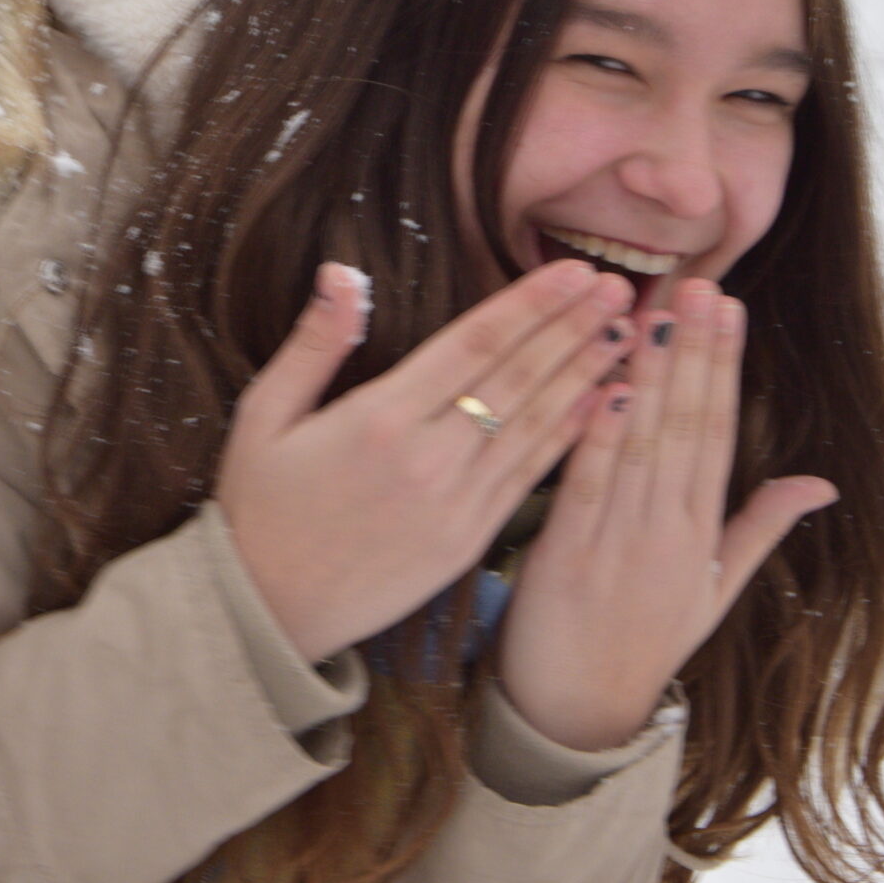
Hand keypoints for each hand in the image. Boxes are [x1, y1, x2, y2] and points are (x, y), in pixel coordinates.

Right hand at [217, 259, 636, 663]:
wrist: (268, 612)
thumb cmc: (258, 507)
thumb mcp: (263, 415)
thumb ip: (314, 343)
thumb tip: (342, 272)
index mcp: (379, 418)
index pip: (473, 344)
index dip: (529, 304)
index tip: (572, 270)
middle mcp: (428, 458)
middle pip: (516, 377)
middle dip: (572, 328)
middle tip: (619, 287)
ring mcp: (455, 504)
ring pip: (535, 425)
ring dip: (584, 375)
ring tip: (625, 334)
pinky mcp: (468, 541)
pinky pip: (529, 477)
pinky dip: (569, 437)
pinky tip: (600, 405)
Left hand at [493, 280, 838, 750]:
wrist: (579, 711)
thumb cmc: (646, 641)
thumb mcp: (718, 590)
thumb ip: (761, 526)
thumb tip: (822, 482)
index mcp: (704, 534)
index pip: (718, 433)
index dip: (724, 367)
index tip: (728, 306)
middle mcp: (668, 532)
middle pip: (686, 426)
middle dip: (693, 351)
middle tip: (698, 283)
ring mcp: (618, 543)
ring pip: (640, 445)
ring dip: (648, 374)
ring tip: (652, 309)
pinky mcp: (566, 555)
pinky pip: (585, 484)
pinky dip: (598, 433)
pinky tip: (606, 384)